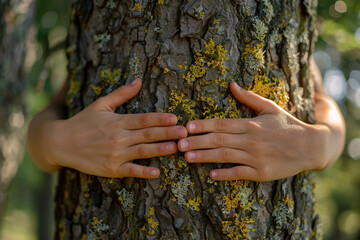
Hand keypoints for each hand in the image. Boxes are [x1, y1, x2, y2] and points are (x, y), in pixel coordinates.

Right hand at [41, 78, 186, 177]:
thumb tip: (138, 80)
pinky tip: (157, 172)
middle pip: (147, 134)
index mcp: (118, 121)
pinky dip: (144, 172)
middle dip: (168, 133)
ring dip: (160, 150)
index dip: (160, 118)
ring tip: (176, 148)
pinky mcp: (111, 169)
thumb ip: (121, 94)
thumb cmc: (83, 122)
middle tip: (185, 133)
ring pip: (142, 151)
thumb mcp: (101, 104)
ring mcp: (115, 154)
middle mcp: (119, 137)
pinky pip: (130, 171)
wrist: (61, 142)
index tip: (175, 118)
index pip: (144, 119)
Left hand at [178, 82, 327, 181]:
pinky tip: (211, 175)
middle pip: (219, 140)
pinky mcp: (262, 173)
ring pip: (225, 156)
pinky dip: (225, 174)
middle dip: (197, 142)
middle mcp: (252, 140)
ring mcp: (256, 158)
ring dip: (205, 157)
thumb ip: (249, 97)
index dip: (203, 125)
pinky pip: (240, 174)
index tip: (187, 127)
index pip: (222, 124)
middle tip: (179, 144)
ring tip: (187, 157)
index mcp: (251, 124)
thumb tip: (232, 84)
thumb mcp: (270, 108)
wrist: (311, 146)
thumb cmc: (287, 125)